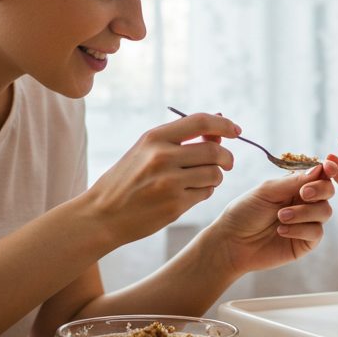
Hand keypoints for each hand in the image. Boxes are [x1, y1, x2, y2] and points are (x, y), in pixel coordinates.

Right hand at [83, 111, 237, 243]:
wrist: (101, 215)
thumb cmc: (126, 181)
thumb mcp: (145, 151)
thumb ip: (179, 139)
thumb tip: (218, 127)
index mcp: (154, 137)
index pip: (201, 121)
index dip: (224, 124)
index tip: (236, 130)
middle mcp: (162, 156)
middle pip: (214, 150)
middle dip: (226, 157)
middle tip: (226, 163)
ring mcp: (169, 182)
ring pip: (214, 174)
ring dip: (216, 177)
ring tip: (202, 180)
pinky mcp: (175, 205)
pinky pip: (206, 193)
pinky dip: (205, 192)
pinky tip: (190, 193)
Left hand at [207, 165, 334, 275]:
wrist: (232, 242)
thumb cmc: (245, 212)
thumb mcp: (267, 191)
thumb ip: (294, 181)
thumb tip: (320, 168)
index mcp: (294, 186)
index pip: (319, 175)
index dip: (326, 170)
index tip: (326, 168)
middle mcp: (303, 203)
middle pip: (328, 191)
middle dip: (319, 190)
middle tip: (303, 194)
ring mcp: (306, 223)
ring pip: (325, 212)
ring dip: (304, 212)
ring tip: (281, 216)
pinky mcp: (305, 242)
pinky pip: (316, 232)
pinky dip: (300, 229)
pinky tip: (281, 231)